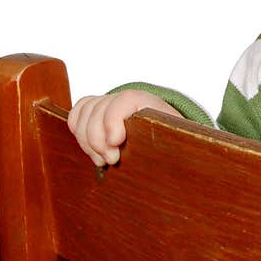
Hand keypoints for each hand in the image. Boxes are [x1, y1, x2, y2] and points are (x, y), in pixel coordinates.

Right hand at [67, 90, 182, 166]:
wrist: (167, 134)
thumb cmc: (171, 140)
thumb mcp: (177, 141)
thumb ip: (177, 145)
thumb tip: (182, 162)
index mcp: (150, 102)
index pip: (125, 100)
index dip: (114, 121)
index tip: (115, 144)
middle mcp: (127, 98)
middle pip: (99, 109)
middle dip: (99, 139)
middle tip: (111, 160)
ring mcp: (111, 102)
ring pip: (85, 112)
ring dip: (88, 140)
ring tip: (102, 159)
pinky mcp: (97, 111)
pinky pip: (78, 112)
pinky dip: (78, 130)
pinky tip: (90, 148)